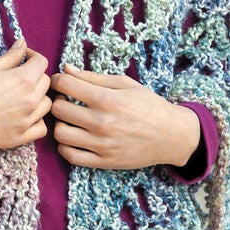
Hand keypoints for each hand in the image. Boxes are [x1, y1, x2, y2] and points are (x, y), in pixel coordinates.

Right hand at [0, 43, 51, 151]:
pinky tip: (25, 116)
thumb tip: (23, 43)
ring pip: (47, 105)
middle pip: (45, 82)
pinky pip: (41, 128)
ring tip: (22, 96)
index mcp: (23, 80)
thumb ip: (11, 56)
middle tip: (19, 76)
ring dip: (39, 97)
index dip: (33, 57)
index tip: (25, 58)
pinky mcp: (19, 138)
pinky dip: (37, 121)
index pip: (42, 63)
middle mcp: (30, 101)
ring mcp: (26, 121)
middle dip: (35, 75)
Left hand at [48, 66, 200, 169]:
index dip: (59, 80)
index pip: (65, 85)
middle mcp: (102, 122)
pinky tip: (74, 137)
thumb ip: (94, 77)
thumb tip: (66, 68)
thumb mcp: (125, 84)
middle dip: (59, 100)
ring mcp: (102, 144)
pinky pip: (70, 155)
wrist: (171, 135)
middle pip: (58, 109)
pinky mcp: (103, 161)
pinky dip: (65, 146)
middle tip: (67, 100)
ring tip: (71, 120)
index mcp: (108, 99)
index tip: (62, 82)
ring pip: (60, 133)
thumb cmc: (149, 105)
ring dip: (61, 124)